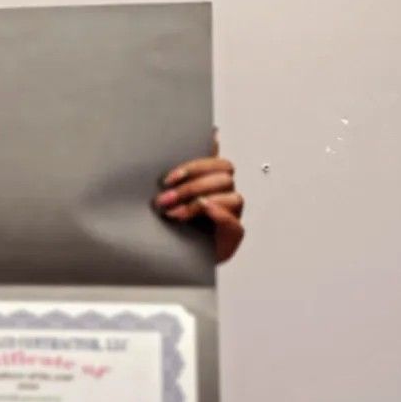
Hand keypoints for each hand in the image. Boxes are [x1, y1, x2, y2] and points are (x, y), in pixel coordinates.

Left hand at [153, 133, 245, 264]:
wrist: (174, 258)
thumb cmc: (174, 226)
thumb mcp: (171, 194)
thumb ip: (179, 172)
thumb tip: (193, 142)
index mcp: (211, 181)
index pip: (216, 162)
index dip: (195, 165)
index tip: (170, 177)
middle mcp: (224, 194)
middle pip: (223, 176)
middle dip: (191, 185)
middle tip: (166, 198)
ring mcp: (231, 213)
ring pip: (232, 195)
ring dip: (199, 201)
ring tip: (175, 213)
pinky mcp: (233, 233)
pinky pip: (234, 222)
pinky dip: (218, 214)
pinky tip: (202, 212)